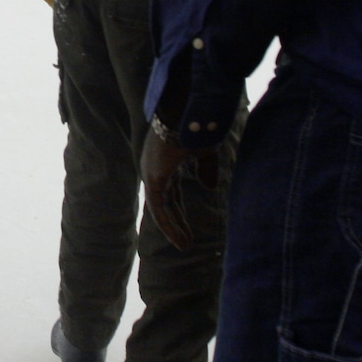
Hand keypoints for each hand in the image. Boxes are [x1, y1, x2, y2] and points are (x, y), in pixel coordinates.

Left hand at [140, 122, 219, 250]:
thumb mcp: (205, 152)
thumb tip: (210, 188)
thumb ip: (207, 169)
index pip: (172, 191)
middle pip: (167, 201)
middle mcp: (156, 168)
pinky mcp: (153, 178)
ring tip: (184, 245)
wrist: (187, 116)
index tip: (188, 227)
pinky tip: (178, 238)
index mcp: (167, 161)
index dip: (179, 210)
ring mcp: (152, 173)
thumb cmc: (196, 128)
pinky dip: (168, 224)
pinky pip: (158, 208)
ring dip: (172, 228)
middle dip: (176, 222)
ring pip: (161, 208)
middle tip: (186, 241)